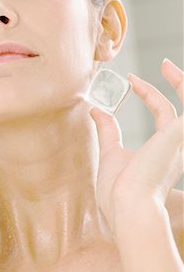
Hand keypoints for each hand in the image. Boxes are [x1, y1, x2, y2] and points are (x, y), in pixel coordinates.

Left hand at [89, 58, 182, 233]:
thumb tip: (96, 110)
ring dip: (180, 83)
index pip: (164, 118)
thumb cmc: (118, 190)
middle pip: (180, 110)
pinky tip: (166, 71)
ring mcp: (179, 140)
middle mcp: (176, 146)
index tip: (132, 82)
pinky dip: (182, 86)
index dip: (151, 97)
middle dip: (176, 86)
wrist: (127, 206)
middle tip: (163, 65)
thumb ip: (107, 130)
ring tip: (165, 64)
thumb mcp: (110, 152)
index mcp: (162, 152)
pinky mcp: (179, 133)